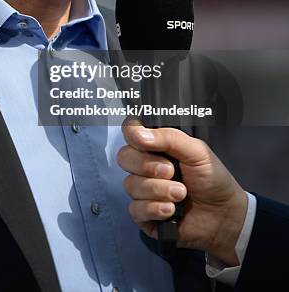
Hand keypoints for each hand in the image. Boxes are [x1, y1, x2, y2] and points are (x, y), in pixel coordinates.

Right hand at [117, 120, 247, 265]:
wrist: (224, 215)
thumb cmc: (212, 179)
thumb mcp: (196, 151)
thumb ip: (169, 138)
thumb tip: (138, 134)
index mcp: (156, 146)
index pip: (130, 132)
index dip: (133, 135)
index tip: (144, 142)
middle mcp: (145, 166)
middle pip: (124, 157)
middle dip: (148, 165)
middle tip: (171, 171)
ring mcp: (143, 191)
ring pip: (131, 185)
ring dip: (159, 190)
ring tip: (181, 194)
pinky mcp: (143, 215)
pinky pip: (135, 209)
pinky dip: (155, 208)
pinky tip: (172, 210)